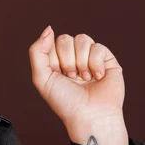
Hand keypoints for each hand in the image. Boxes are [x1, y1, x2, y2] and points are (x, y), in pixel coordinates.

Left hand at [29, 26, 128, 144]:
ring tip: (84, 78)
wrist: (89, 115)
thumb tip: (48, 28)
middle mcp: (73, 58)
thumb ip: (37, 51)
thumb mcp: (41, 78)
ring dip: (81, 62)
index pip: (51, 42)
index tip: (58, 76)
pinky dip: (95, 64)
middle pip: (66, 38)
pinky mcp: (107, 60)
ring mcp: (90, 57)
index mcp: (56, 61)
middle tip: (72, 78)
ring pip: (82, 39)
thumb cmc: (65, 101)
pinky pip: (98, 47)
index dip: (54, 59)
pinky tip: (97, 77)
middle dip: (67, 60)